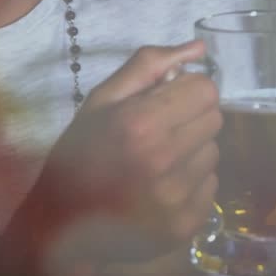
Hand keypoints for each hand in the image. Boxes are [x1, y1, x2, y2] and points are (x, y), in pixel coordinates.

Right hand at [29, 41, 221, 271]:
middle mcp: (163, 161)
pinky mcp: (185, 226)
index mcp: (140, 123)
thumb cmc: (79, 154)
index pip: (206, 90)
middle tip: (159, 132)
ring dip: (191, 153)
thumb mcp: (102, 101)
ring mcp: (176, 199)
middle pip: (214, 120)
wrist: (61, 223)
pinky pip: (210, 188)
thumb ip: (149, 66)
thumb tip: (199, 48)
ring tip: (156, 163)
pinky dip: (191, 185)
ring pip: (213, 154)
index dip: (186, 90)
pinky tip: (160, 189)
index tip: (166, 101)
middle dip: (190, 119)